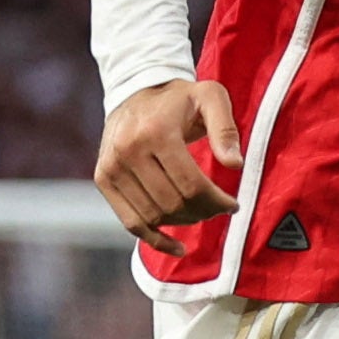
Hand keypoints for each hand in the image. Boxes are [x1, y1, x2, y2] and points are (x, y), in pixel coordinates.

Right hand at [95, 77, 242, 258]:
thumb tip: (235, 165)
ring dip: (184, 222)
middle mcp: (128, 150)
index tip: (232, 204)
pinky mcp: (103, 178)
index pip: (191, 184)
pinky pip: (130, 222)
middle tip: (219, 208)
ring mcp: (111, 166)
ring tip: (201, 212)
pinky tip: (178, 248)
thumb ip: (226, 129)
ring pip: (154, 216)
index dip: (217, 202)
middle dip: (204, 212)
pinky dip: (155, 240)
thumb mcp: (210, 98)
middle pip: (173, 203)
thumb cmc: (180, 99)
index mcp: (155, 131)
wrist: (135, 91)